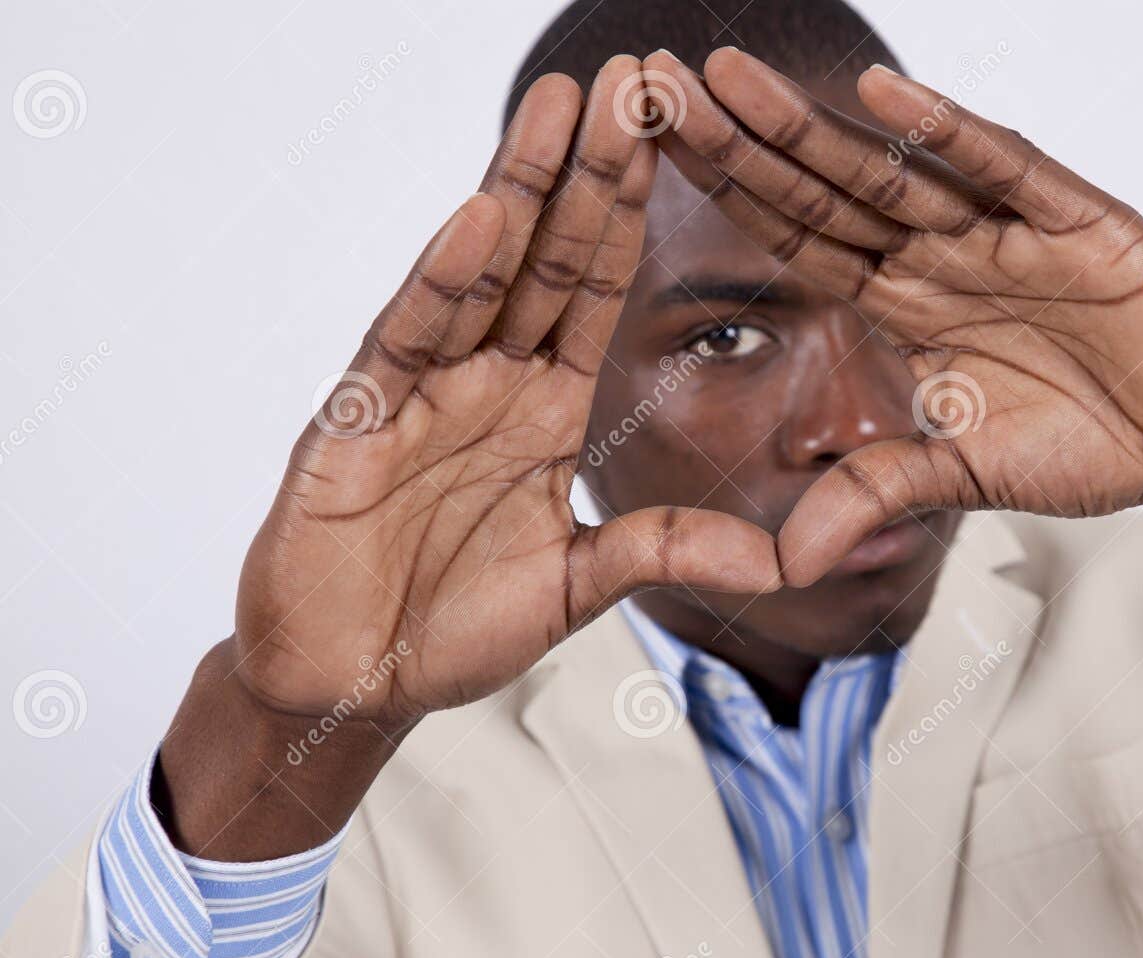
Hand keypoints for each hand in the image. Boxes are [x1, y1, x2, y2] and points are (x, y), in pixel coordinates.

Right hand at [233, 56, 779, 726]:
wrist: (351, 682)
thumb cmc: (451, 628)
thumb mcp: (581, 587)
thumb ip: (667, 551)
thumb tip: (781, 562)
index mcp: (546, 411)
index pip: (597, 291)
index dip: (634, 215)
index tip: (675, 136)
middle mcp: (491, 383)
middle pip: (551, 257)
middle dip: (595, 171)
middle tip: (637, 79)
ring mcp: (425, 391)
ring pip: (485, 272)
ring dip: (526, 188)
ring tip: (566, 104)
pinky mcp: (362, 418)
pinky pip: (412, 337)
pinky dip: (447, 279)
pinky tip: (488, 215)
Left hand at [649, 49, 1142, 584]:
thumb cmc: (1084, 443)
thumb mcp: (960, 473)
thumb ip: (874, 496)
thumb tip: (786, 562)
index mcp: (906, 301)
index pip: (795, 238)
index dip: (725, 196)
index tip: (644, 154)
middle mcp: (941, 252)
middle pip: (821, 189)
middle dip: (736, 140)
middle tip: (648, 84)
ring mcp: (1005, 231)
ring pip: (892, 168)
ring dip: (809, 125)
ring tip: (726, 77)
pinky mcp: (1079, 222)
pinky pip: (1006, 170)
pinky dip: (950, 134)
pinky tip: (881, 93)